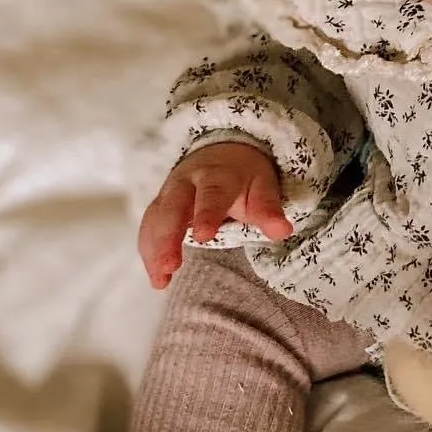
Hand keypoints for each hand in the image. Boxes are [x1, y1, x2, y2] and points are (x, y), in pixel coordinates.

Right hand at [138, 142, 292, 289]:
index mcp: (216, 175)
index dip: (206, 214)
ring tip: (160, 280)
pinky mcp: (159, 206)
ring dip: (154, 249)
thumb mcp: (262, 185)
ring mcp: (169, 193)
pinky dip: (149, 252)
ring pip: (156, 219)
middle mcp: (186, 182)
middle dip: (168, 237)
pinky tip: (156, 277)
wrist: (222, 151)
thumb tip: (282, 231)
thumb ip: (269, 209)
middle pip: (173, 208)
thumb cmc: (244, 176)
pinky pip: (149, 227)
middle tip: (170, 266)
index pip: (210, 195)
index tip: (203, 237)